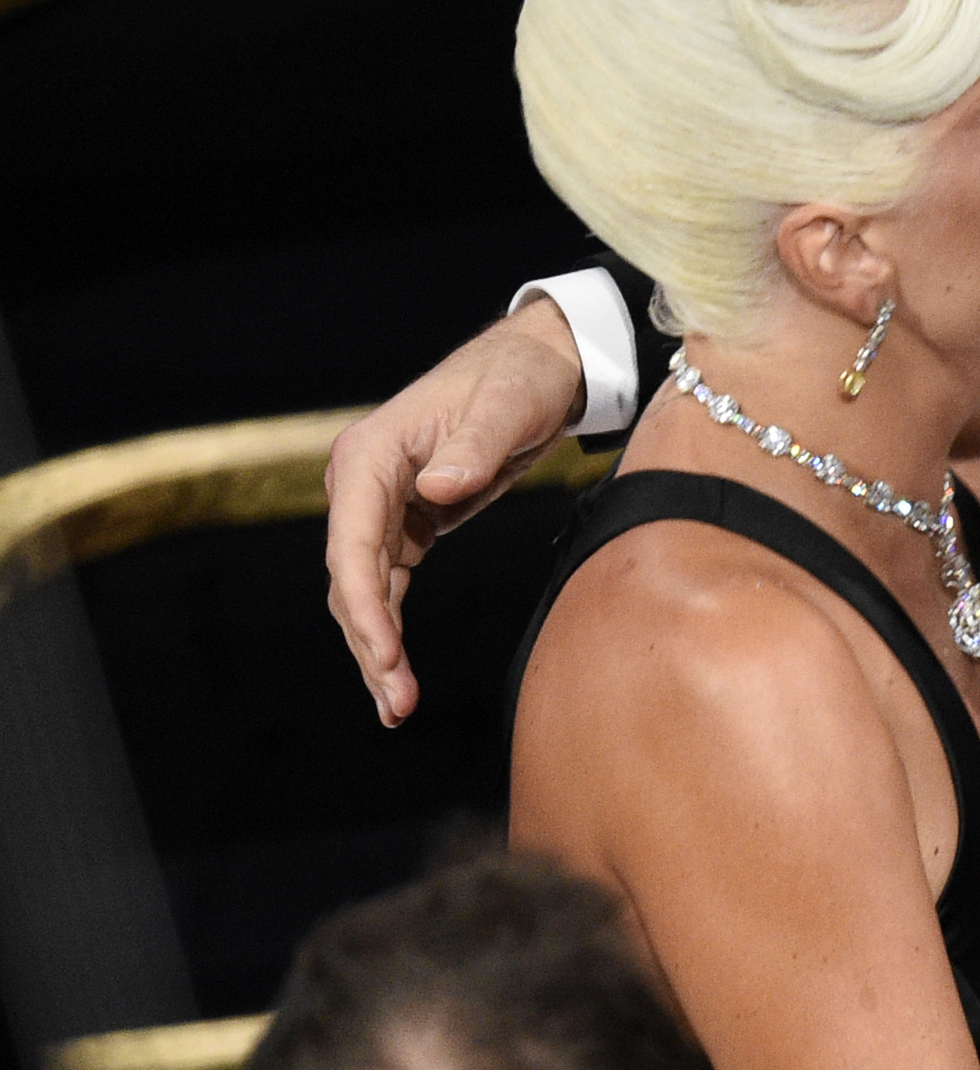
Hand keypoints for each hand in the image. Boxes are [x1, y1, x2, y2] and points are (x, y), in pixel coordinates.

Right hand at [324, 304, 588, 724]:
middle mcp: (362, 481)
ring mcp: (379, 503)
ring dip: (376, 648)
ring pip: (363, 589)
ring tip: (396, 705)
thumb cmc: (523, 378)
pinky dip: (390, 627)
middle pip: (349, 576)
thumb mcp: (508, 407)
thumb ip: (474, 447)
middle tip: (396, 702)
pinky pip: (386, 583)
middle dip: (369, 642)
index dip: (363, 605)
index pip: (351, 543)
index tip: (383, 654)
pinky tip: (397, 673)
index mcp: (371, 454)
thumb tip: (438, 488)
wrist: (540, 364)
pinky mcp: (406, 522)